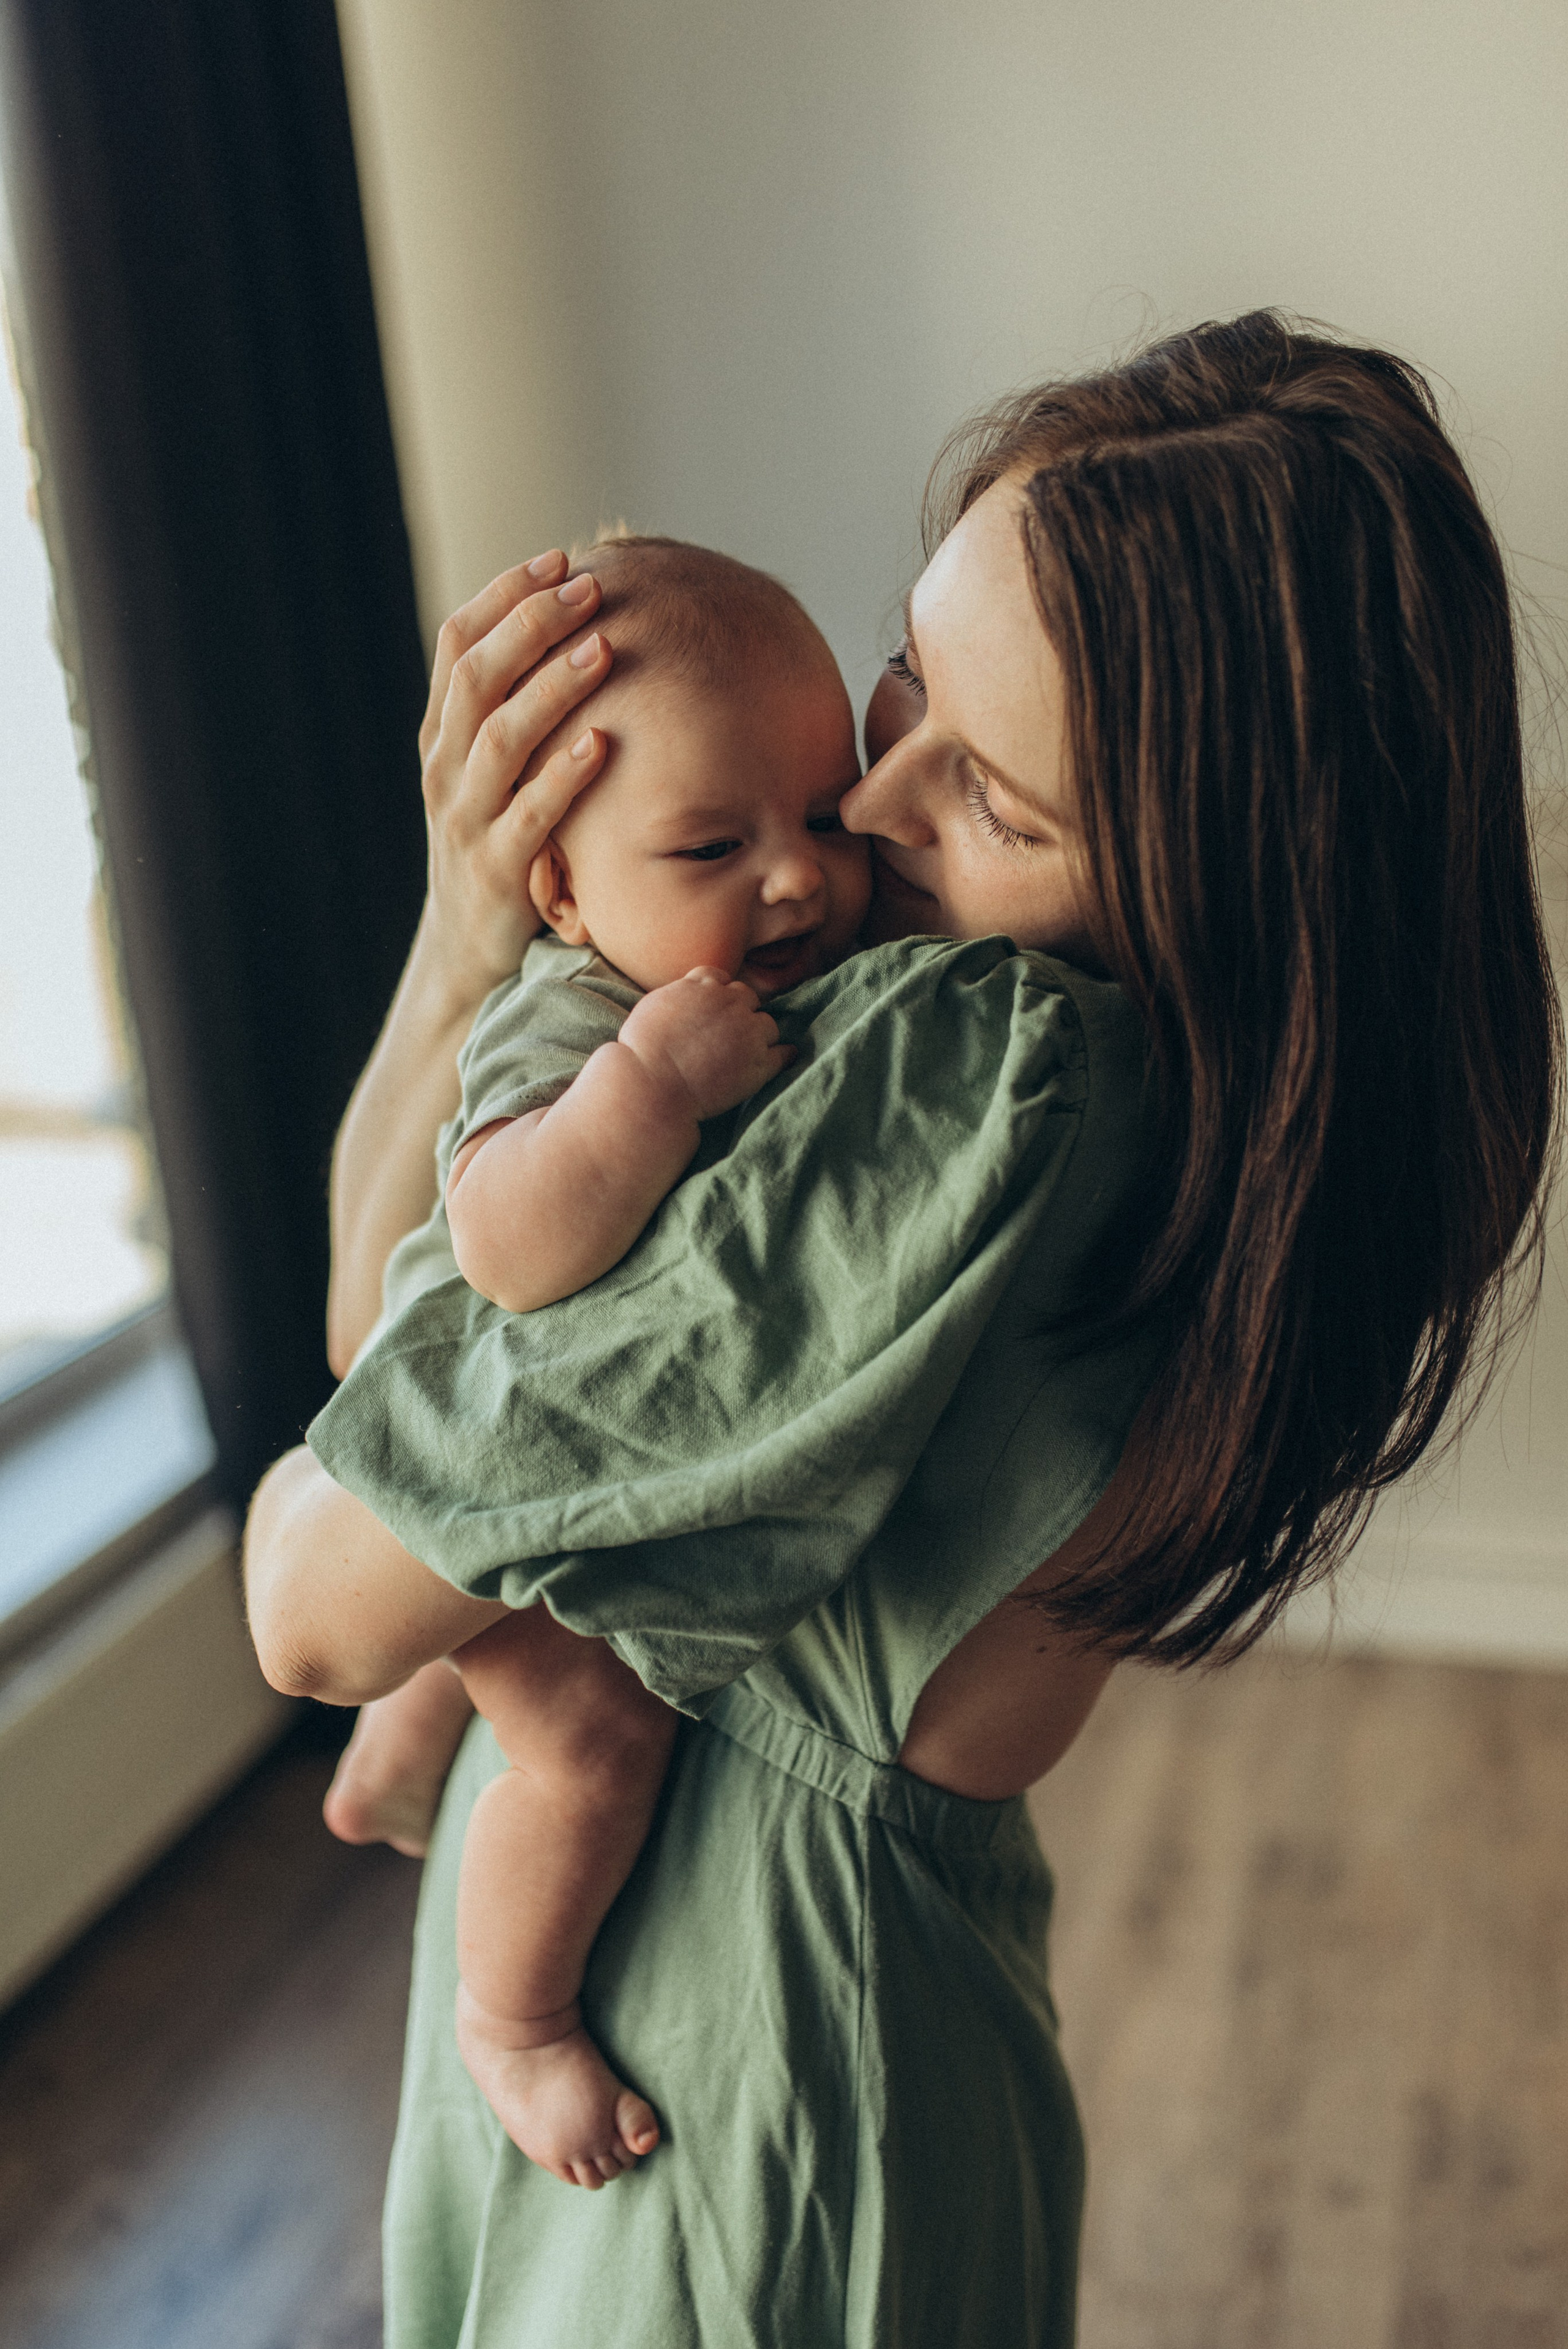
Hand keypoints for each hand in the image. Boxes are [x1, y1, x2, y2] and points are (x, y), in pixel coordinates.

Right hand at [416, 552, 614, 999]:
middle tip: (589, 586)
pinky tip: (601, 744)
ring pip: (499, 737)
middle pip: (477, 676)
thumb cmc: (501, 844)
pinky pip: (530, 816)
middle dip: (531, 624)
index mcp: (443, 734)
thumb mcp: (496, 773)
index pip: (458, 643)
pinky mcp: (498, 871)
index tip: (557, 558)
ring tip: (603, 648)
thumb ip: (517, 711)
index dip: (504, 595)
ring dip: (552, 688)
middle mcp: (445, 768)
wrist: (470, 949)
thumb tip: (576, 630)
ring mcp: (466, 820)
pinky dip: (563, 776)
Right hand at [619, 969, 794, 1121]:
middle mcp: (730, 1003)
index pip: (721, 978)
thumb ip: (679, 995)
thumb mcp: (654, 1005)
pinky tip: (782, 1058)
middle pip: (748, 998)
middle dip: (741, 1012)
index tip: (713, 1010)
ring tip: (747, 1052)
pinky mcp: (761, 1063)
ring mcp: (749, 1033)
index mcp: (702, 986)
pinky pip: (783, 1053)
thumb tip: (687, 995)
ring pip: (768, 1025)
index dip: (718, 995)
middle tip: (730, 1034)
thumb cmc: (642, 1050)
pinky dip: (783, 1055)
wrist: (652, 1084)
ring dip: (760, 1035)